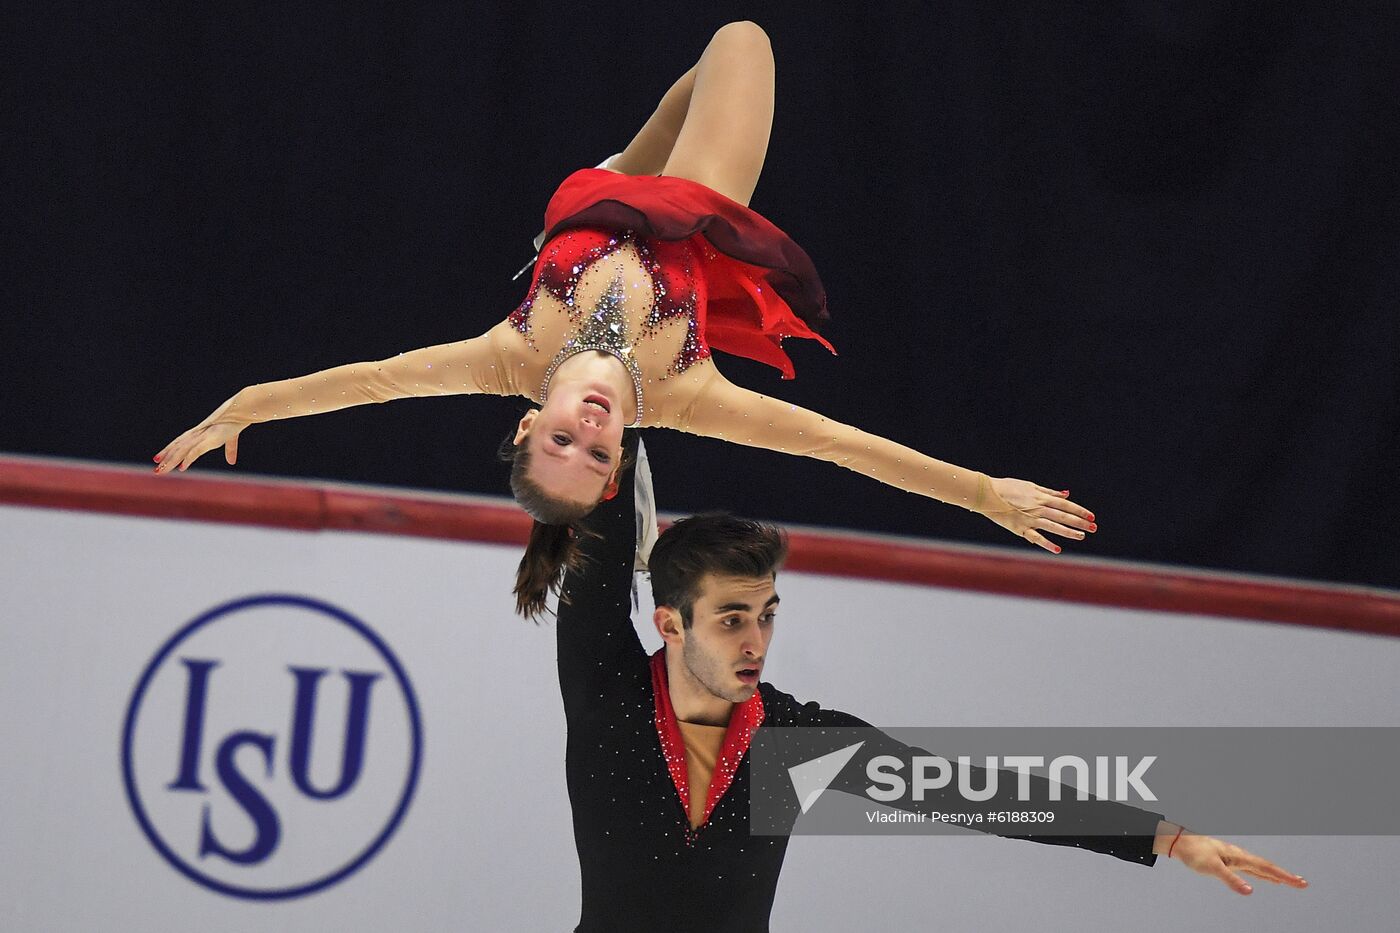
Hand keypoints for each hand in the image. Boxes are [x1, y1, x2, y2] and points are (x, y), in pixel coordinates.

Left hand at [154, 397, 244, 473]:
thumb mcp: (231, 438)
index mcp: (200, 431)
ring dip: (171, 461)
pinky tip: (182, 468)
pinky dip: (188, 459)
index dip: (169, 450)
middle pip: (177, 446)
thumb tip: (231, 462)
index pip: (179, 442)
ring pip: (182, 450)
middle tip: (155, 470)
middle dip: (166, 458)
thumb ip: (230, 450)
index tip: (158, 458)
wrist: (242, 409)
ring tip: (161, 471)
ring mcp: (203, 435)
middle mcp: (198, 433)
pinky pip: (196, 450)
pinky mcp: (211, 438)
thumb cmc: (236, 420)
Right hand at [981, 477, 1095, 553]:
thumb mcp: (1030, 486)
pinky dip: (1046, 543)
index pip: (1066, 504)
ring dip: (1068, 532)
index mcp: (1041, 497)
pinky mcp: (1020, 528)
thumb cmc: (1008, 488)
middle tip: (1093, 528)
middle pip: (1063, 515)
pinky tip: (1058, 549)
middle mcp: (1038, 508)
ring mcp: (1029, 519)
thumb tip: (1066, 494)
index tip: (1092, 517)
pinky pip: (1035, 537)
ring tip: (1081, 537)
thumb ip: (1049, 492)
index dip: (1080, 510)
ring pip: (1053, 526)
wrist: (987, 494)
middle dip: (1079, 522)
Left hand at [1166, 829, 1307, 895]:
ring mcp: (1236, 859)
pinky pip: (1253, 869)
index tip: (1300, 882)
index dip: (1284, 876)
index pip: (1267, 868)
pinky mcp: (1230, 862)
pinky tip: (1269, 878)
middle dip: (1286, 876)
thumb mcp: (1212, 868)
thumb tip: (1250, 891)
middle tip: (1303, 883)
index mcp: (1239, 857)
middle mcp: (1240, 856)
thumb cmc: (1195, 853)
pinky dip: (1265, 874)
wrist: (1181, 842)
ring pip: (1262, 868)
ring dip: (1278, 875)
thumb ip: (1231, 880)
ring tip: (1292, 882)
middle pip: (1268, 867)